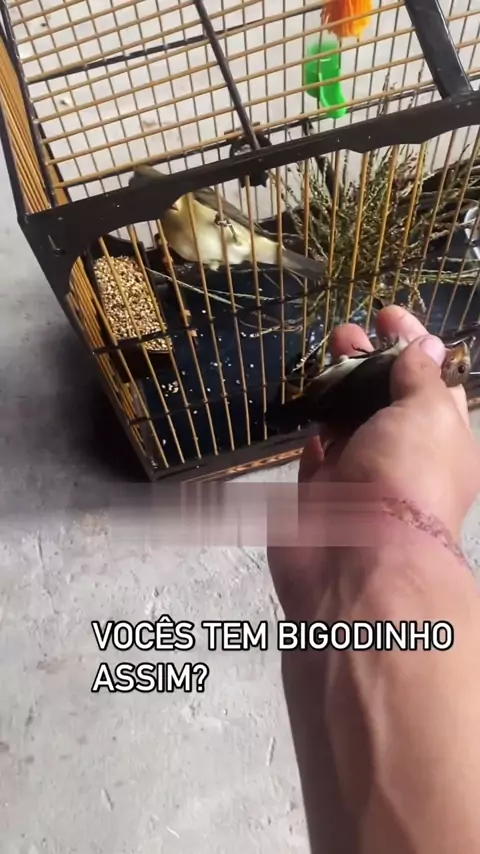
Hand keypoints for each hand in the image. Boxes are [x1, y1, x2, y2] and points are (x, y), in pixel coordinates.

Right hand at [268, 306, 479, 615]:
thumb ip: (420, 376)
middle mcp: (402, 457)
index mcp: (441, 439)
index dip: (411, 343)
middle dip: (367, 361)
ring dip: (337, 391)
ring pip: (348, 425)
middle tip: (345, 331)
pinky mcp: (319, 496)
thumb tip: (427, 345)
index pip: (430, 380)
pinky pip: (317, 460)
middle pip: (385, 399)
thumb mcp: (427, 412)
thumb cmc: (406, 474)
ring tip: (321, 356)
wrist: (361, 558)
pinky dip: (315, 438)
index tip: (387, 313)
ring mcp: (358, 477)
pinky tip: (311, 415)